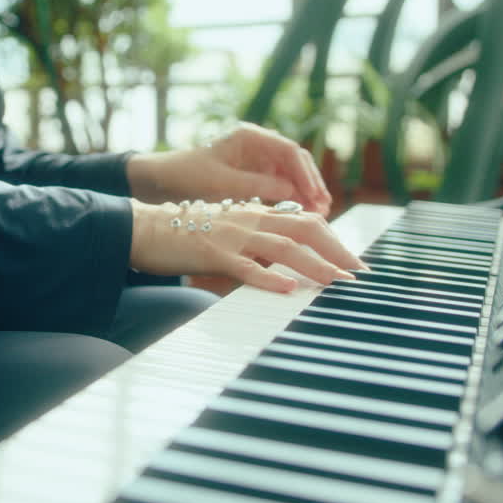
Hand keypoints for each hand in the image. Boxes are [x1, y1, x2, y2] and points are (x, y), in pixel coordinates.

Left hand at [126, 122, 332, 215]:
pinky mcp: (252, 178)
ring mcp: (255, 161)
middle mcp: (257, 146)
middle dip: (311, 185)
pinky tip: (300, 216)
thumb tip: (291, 192)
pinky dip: (290, 201)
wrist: (159, 182)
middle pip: (295, 163)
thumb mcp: (220, 183)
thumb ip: (255, 187)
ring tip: (318, 216)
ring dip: (304, 195)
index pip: (289, 152)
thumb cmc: (185, 176)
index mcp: (249, 137)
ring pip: (290, 176)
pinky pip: (278, 187)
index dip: (306, 174)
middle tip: (323, 209)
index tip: (315, 195)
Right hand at [128, 199, 366, 293]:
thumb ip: (255, 247)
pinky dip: (268, 276)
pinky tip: (287, 288)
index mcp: (255, 215)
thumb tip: (284, 268)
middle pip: (305, 229)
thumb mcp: (227, 237)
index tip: (355, 264)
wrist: (143, 228)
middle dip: (337, 251)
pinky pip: (244, 266)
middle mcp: (249, 220)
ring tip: (337, 282)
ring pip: (283, 246)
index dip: (335, 240)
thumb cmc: (185, 236)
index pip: (306, 221)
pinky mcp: (211, 252)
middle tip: (359, 275)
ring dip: (315, 264)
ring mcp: (231, 235)